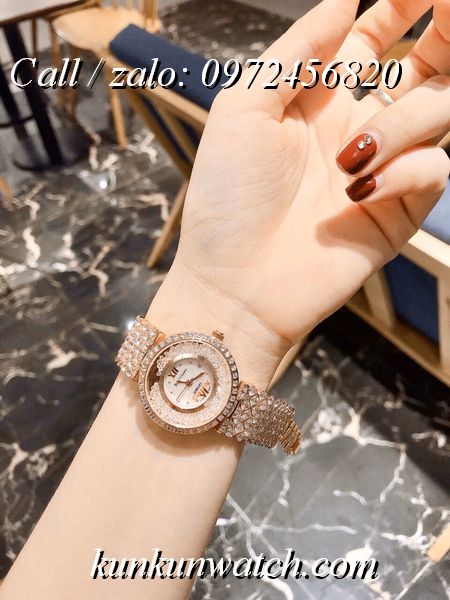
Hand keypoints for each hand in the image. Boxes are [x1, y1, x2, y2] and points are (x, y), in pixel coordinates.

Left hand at [151, 0, 448, 385]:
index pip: (376, 34)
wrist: (234, 282)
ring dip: (402, 121)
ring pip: (440, 107)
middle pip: (428, 62)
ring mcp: (384, 166)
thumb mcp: (243, 109)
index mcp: (321, 97)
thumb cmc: (227, 199)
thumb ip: (295, 52)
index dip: (402, 3)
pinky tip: (360, 191)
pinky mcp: (400, 210)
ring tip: (348, 160)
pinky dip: (404, 169)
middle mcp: (360, 124)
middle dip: (446, 32)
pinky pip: (434, 168)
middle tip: (447, 9)